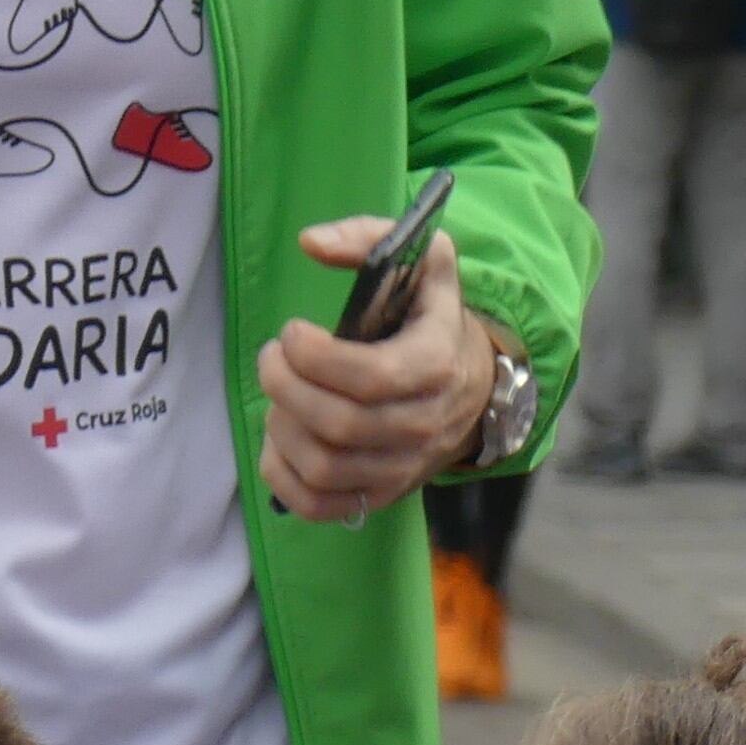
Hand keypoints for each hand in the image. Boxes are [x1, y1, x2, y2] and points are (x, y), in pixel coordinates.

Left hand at [258, 223, 498, 521]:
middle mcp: (424, 425)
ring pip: (323, 467)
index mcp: (435, 366)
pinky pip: (319, 506)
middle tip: (272, 359)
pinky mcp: (380, 494)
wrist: (473, 382)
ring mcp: (402, 466)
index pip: (369, 377)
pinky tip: (282, 437)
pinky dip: (282, 476)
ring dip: (281, 427)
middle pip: (338, 425)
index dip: (313, 356)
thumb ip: (369, 239)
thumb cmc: (429, 318)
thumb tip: (311, 243)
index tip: (292, 332)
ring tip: (281, 395)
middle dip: (285, 387)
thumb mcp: (423, 263)